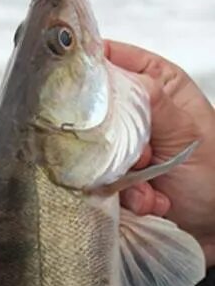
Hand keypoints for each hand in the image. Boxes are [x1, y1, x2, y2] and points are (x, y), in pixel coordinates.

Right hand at [105, 40, 214, 266]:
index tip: (83, 89)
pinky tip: (149, 201)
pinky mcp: (113, 175)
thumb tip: (119, 79)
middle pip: (95, 108)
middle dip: (113, 137)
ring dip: (121, 173)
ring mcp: (123, 144)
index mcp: (158, 84)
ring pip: (94, 147)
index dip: (93, 69)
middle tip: (142, 155)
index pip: (113, 58)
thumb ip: (155, 104)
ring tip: (151, 186)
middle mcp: (138, 110)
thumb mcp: (189, 134)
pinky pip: (97, 179)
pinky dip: (123, 195)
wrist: (213, 226)